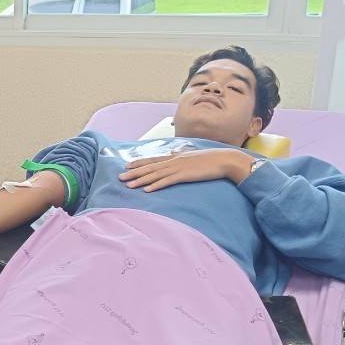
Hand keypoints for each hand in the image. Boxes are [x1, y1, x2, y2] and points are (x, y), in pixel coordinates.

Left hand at [119, 149, 253, 191]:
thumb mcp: (192, 156)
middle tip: (119, 177)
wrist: (224, 160)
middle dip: (134, 173)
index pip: (153, 160)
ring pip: (155, 174)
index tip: (127, 165)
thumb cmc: (210, 160)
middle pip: (150, 167)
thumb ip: (181, 156)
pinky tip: (146, 190)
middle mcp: (173, 161)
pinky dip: (156, 185)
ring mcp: (178, 168)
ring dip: (140, 180)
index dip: (139, 163)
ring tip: (128, 185)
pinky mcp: (184, 175)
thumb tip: (173, 154)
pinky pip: (167, 181)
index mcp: (175, 156)